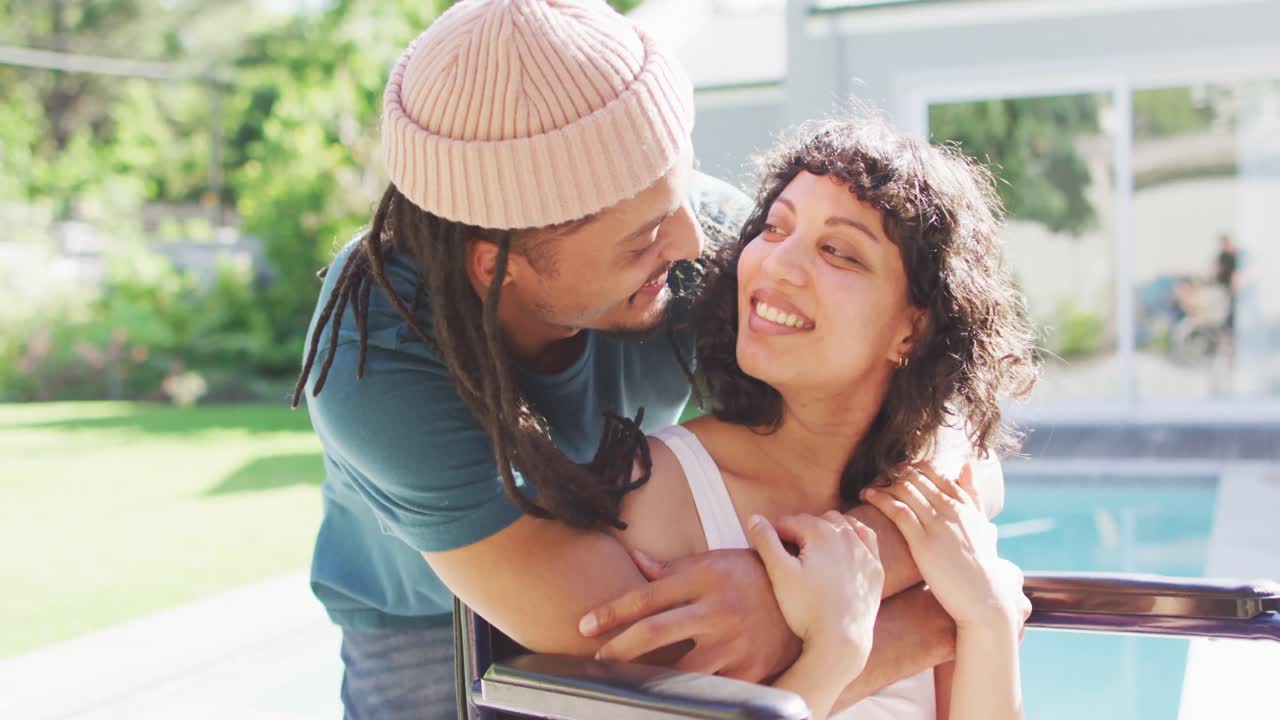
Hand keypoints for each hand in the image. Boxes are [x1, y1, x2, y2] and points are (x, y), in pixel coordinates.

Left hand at [580, 548, 801, 680]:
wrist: (811, 599)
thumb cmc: (754, 575)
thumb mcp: (715, 561)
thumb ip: (673, 568)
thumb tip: (635, 561)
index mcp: (705, 578)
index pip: (647, 596)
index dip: (611, 613)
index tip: (584, 626)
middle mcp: (717, 610)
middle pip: (655, 632)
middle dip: (618, 649)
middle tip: (597, 658)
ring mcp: (735, 643)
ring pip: (680, 669)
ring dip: (648, 679)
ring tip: (626, 683)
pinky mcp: (751, 670)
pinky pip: (712, 690)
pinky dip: (689, 695)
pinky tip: (670, 697)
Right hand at [748, 511, 882, 673]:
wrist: (842, 640)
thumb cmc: (807, 608)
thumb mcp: (779, 573)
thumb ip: (766, 541)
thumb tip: (754, 518)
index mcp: (820, 532)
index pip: (790, 522)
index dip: (775, 532)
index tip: (768, 547)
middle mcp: (846, 536)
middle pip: (815, 520)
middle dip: (800, 529)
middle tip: (787, 551)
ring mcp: (864, 552)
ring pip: (842, 525)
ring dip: (826, 529)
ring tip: (812, 547)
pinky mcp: (875, 569)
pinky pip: (866, 539)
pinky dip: (854, 536)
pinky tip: (845, 545)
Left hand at [862, 464, 1024, 630]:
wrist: (984, 599)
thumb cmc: (983, 567)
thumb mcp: (984, 526)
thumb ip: (974, 497)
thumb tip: (967, 466)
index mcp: (965, 505)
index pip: (936, 472)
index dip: (913, 468)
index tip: (897, 471)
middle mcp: (952, 510)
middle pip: (917, 477)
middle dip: (894, 473)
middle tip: (878, 478)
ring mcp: (938, 525)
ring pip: (905, 490)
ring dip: (883, 484)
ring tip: (869, 489)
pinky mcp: (924, 543)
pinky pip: (898, 511)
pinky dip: (880, 499)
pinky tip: (867, 496)